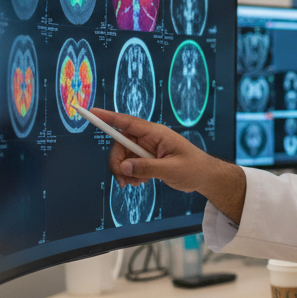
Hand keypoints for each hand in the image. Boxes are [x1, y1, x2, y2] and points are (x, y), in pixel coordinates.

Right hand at [95, 108, 246, 220]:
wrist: (205, 178)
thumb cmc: (193, 168)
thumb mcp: (170, 170)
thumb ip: (146, 168)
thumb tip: (124, 167)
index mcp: (156, 134)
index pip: (127, 122)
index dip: (108, 117)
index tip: (91, 113)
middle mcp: (149, 138)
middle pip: (120, 144)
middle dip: (117, 162)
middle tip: (122, 180)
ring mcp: (148, 149)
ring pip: (124, 157)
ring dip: (124, 172)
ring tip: (134, 184)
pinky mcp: (148, 159)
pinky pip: (131, 165)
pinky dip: (131, 175)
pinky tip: (141, 183)